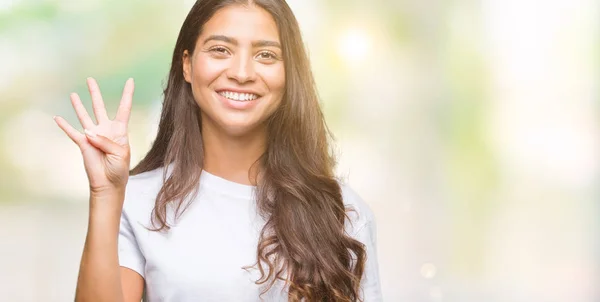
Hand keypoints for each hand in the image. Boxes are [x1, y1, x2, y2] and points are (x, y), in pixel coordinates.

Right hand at [54, 77, 133, 195]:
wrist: (108, 184)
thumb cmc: (119, 169)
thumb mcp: (120, 154)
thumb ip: (106, 141)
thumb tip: (89, 132)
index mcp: (120, 131)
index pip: (124, 108)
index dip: (127, 94)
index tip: (130, 80)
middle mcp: (106, 130)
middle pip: (99, 107)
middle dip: (95, 93)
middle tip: (90, 79)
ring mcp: (93, 136)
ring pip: (84, 116)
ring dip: (78, 105)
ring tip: (73, 94)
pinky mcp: (83, 144)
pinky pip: (72, 132)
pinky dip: (64, 125)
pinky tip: (57, 117)